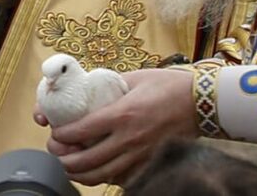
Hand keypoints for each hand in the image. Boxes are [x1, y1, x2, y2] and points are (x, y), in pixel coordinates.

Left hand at [43, 68, 195, 185]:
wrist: (201, 102)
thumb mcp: (137, 78)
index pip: (80, 131)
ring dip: (80, 173)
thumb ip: (111, 84)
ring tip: (71, 164)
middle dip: (64, 159)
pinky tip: (99, 169)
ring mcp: (140, 156)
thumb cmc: (170, 86)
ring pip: (100, 176)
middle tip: (58, 151)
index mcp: (122, 114)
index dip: (61, 135)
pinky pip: (120, 179)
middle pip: (85, 161)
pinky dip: (104, 177)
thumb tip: (89, 88)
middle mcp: (129, 139)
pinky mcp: (149, 164)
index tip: (55, 132)